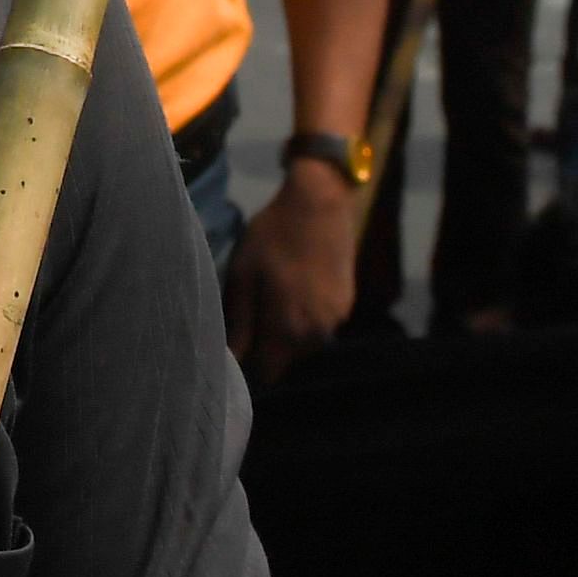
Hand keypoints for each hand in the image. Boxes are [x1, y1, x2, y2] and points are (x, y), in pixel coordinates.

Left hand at [224, 155, 363, 371]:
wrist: (319, 203)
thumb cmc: (272, 237)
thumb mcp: (243, 275)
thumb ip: (238, 322)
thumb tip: (230, 360)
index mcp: (290, 329)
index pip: (268, 373)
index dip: (248, 368)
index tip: (234, 352)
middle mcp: (318, 332)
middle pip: (286, 360)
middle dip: (267, 348)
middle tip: (249, 318)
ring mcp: (337, 319)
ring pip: (303, 344)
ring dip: (286, 333)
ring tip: (269, 301)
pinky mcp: (347, 304)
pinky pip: (319, 325)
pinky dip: (304, 318)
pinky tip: (291, 291)